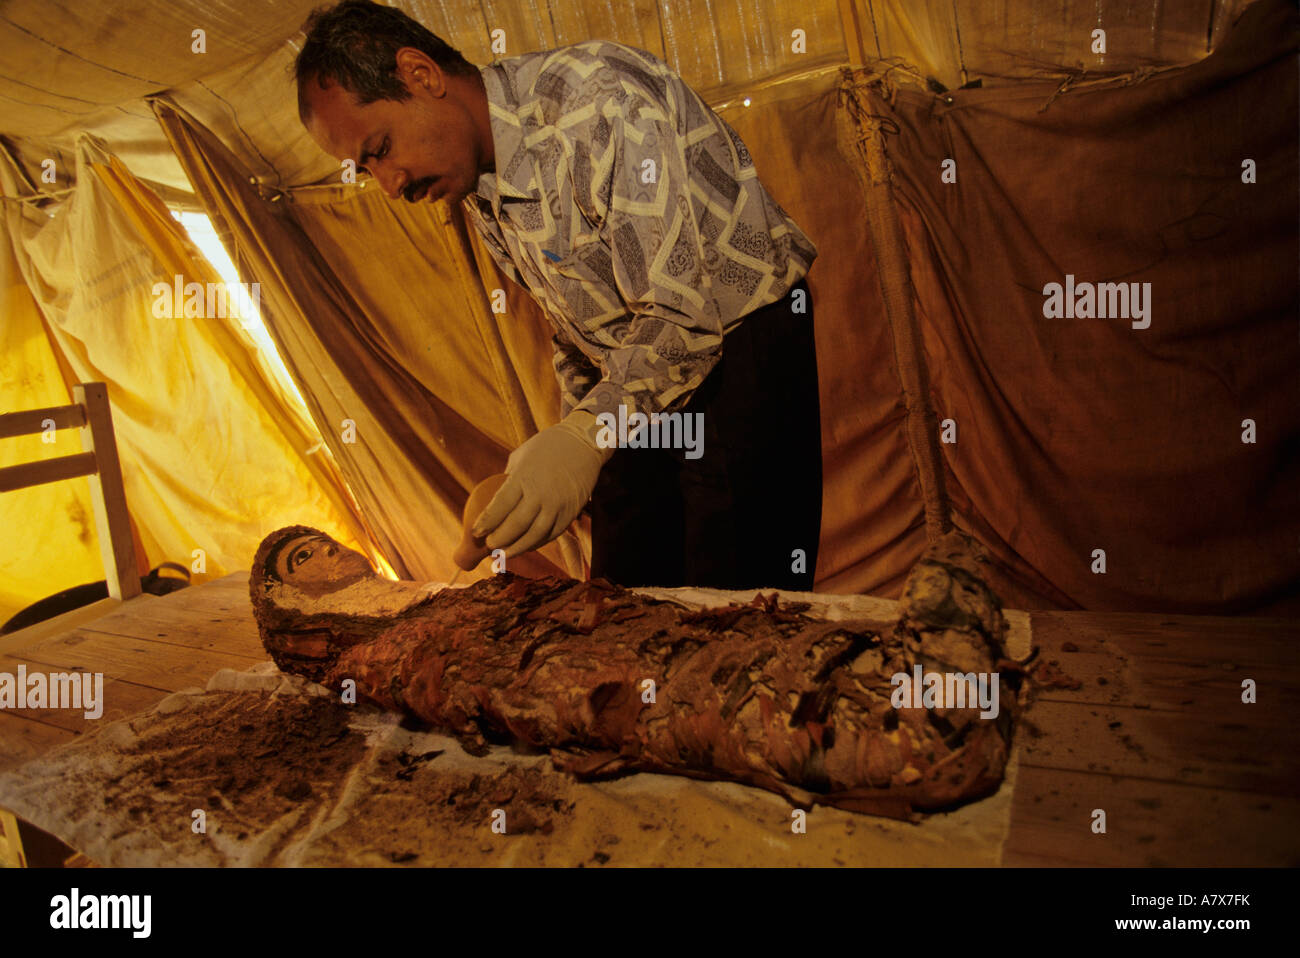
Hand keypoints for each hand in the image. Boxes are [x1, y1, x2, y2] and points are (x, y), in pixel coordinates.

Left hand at [471, 411, 613, 558]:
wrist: (584, 443)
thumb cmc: (546, 447)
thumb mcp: (521, 456)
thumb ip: (508, 479)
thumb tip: (494, 501)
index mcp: (524, 477)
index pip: (500, 505)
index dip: (486, 522)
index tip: (475, 532)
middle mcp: (541, 493)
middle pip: (516, 524)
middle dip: (499, 539)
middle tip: (489, 545)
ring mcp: (558, 504)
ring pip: (535, 535)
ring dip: (517, 548)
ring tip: (505, 554)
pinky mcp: (571, 512)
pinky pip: (552, 534)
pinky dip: (538, 543)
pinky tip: (527, 546)